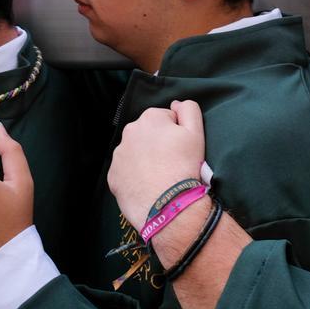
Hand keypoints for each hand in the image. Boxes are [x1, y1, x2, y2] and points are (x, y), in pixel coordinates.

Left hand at [108, 100, 205, 228]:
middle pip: (148, 134)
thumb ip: (189, 109)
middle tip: (171, 163)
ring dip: (145, 159)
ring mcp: (118, 155)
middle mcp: (129, 132)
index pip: (166, 119)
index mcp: (150, 118)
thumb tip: (176, 104)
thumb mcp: (196, 133)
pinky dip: (134, 176)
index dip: (176, 134)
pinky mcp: (113, 175)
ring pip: (135, 152)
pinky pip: (125, 171)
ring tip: (159, 176)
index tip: (180, 149)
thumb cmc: (184, 166)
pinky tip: (147, 185)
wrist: (168, 205)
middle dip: (158, 144)